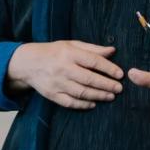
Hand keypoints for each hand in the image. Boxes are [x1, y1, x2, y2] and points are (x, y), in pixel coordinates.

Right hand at [7, 41, 123, 109]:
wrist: (28, 63)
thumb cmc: (54, 52)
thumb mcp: (71, 45)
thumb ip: (92, 49)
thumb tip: (112, 51)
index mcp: (69, 53)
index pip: (93, 61)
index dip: (109, 68)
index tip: (120, 74)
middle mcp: (63, 68)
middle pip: (89, 79)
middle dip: (106, 85)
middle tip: (119, 88)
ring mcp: (57, 83)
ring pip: (81, 92)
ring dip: (98, 95)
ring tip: (110, 96)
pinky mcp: (51, 94)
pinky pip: (70, 102)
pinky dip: (83, 105)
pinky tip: (93, 104)